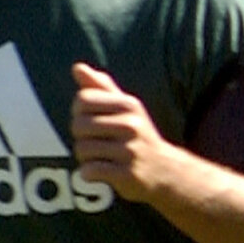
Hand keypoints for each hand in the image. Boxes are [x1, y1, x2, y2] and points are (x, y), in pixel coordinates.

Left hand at [70, 63, 185, 204]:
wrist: (166, 170)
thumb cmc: (138, 136)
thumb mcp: (126, 108)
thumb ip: (101, 87)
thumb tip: (77, 67)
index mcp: (130, 105)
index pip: (83, 99)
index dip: (79, 112)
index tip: (92, 121)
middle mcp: (131, 125)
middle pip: (79, 125)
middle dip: (81, 137)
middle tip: (97, 143)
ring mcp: (130, 151)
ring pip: (82, 149)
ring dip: (85, 157)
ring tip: (100, 158)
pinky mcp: (128, 174)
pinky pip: (90, 170)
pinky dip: (89, 174)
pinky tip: (101, 173)